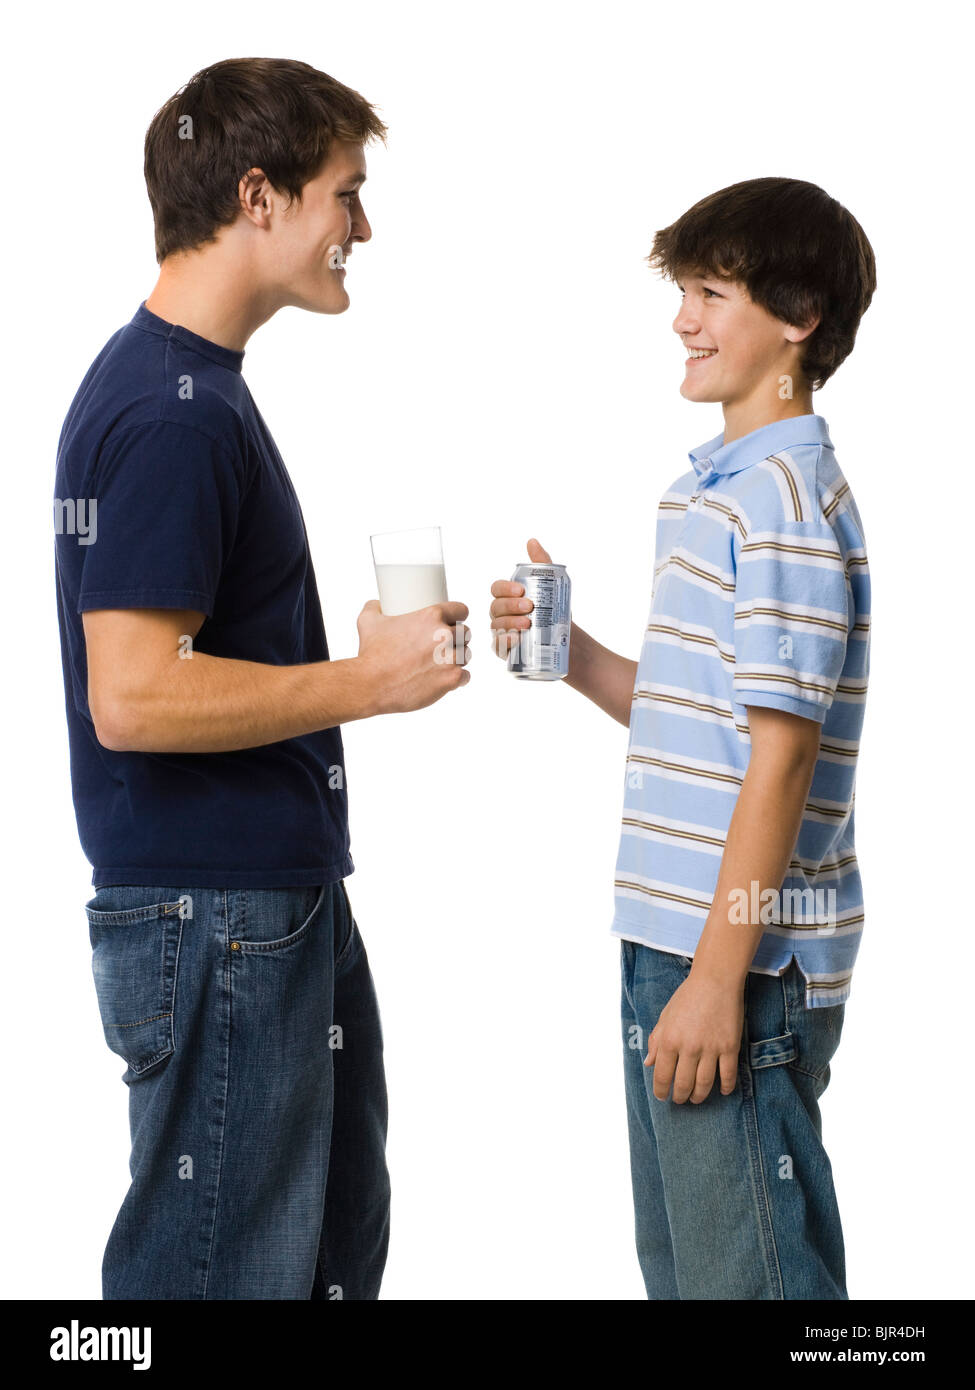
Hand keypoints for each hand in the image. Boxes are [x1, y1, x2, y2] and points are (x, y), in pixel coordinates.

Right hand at [356, 600, 470, 714]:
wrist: (371, 685)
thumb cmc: (371, 653)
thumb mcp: (368, 622)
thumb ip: (373, 607)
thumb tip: (378, 603)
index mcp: (431, 616)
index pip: (460, 610)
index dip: (459, 615)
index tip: (454, 621)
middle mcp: (445, 635)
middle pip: (465, 633)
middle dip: (458, 638)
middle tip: (447, 645)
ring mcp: (450, 658)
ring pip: (466, 655)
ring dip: (459, 658)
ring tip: (448, 661)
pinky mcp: (451, 679)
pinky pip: (466, 676)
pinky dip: (459, 679)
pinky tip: (451, 678)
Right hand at [488, 537, 550, 658]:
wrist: (569, 642)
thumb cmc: (556, 613)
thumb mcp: (553, 586)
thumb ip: (542, 564)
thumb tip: (532, 541)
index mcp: (508, 598)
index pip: (497, 589)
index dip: (505, 588)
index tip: (522, 589)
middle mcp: (501, 615)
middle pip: (495, 607)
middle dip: (510, 605)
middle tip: (530, 606)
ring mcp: (502, 633)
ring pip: (496, 626)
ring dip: (509, 623)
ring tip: (528, 624)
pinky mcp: (508, 651)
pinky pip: (498, 647)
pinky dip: (505, 642)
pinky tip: (516, 639)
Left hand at [645, 970, 744, 1103]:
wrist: (715, 981)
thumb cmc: (687, 997)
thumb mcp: (665, 1017)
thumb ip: (656, 1041)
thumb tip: (649, 1063)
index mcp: (669, 1040)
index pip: (662, 1075)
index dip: (661, 1090)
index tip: (662, 1097)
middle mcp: (688, 1047)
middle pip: (683, 1084)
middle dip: (680, 1097)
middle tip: (680, 1100)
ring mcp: (710, 1048)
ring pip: (704, 1084)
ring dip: (699, 1096)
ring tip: (696, 1098)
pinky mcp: (730, 1047)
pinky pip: (728, 1075)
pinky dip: (725, 1087)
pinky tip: (723, 1090)